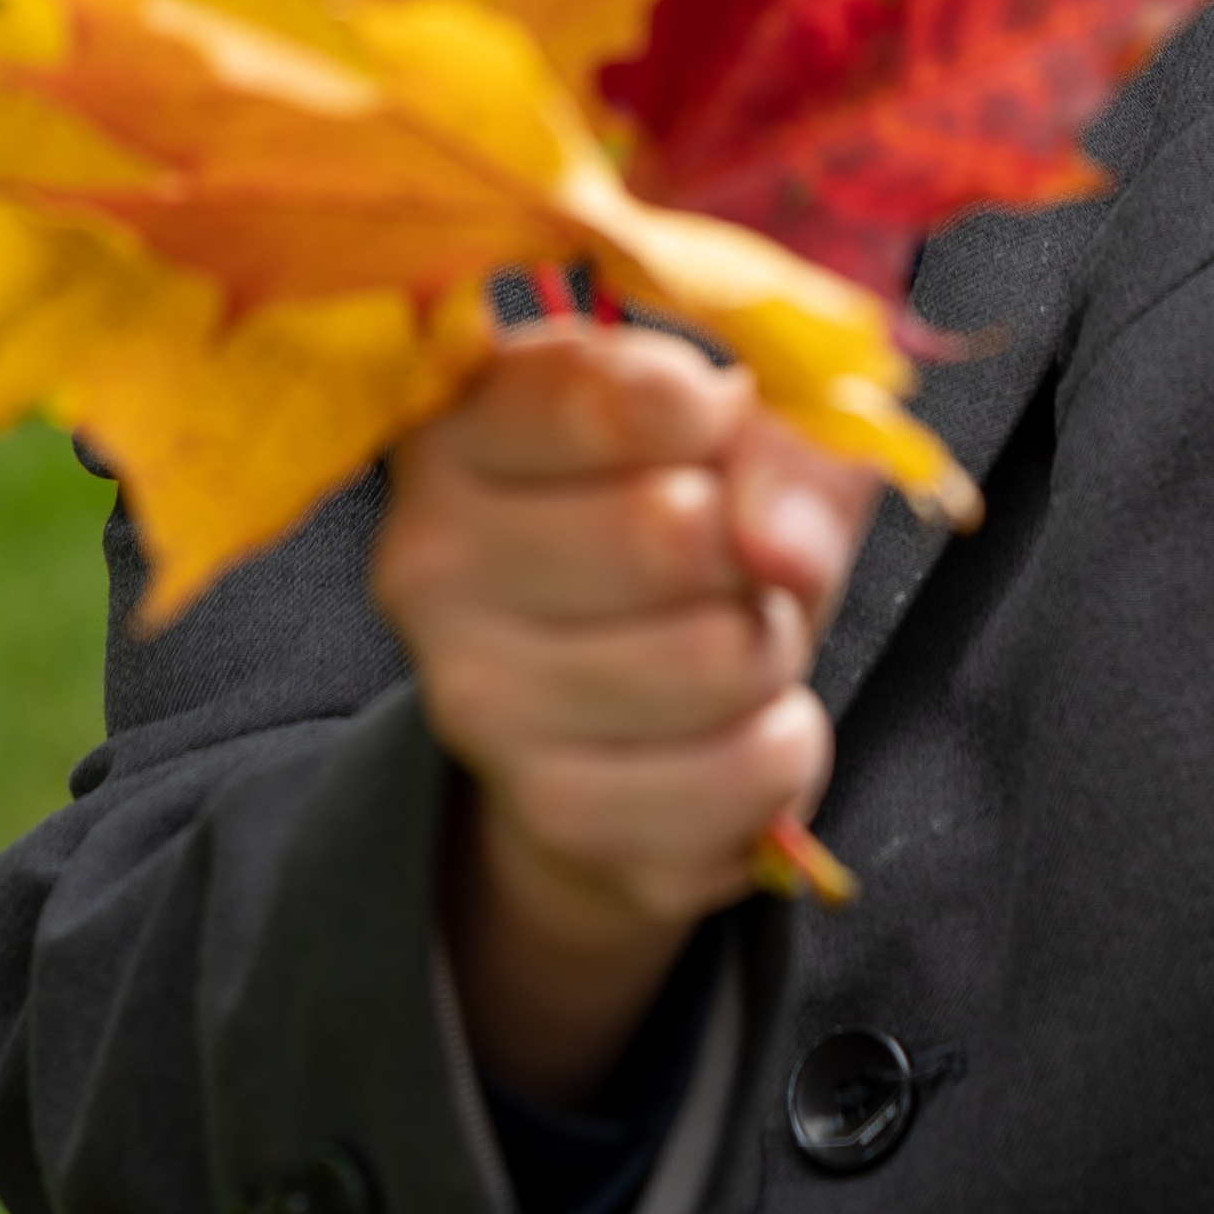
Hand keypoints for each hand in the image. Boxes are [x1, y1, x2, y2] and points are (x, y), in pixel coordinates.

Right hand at [371, 318, 874, 1102]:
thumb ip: (778, 443)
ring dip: (776, 645)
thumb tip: (782, 552)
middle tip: (733, 552)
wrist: (619, 712)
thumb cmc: (679, 518)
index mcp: (456, 426)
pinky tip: (735, 725)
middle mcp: (429, 564)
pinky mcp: (555, 818)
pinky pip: (746, 775)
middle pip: (672, 530)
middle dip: (753, 544)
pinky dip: (784, 746)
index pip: (591, 394)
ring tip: (733, 634)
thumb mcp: (741, 435)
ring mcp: (475, 706)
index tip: (718, 417)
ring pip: (719, 656)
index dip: (700, 409)